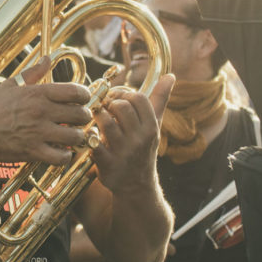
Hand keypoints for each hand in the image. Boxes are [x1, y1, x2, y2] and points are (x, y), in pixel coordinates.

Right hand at [0, 56, 92, 165]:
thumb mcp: (11, 85)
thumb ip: (33, 72)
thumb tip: (47, 58)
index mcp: (38, 93)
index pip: (76, 91)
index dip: (85, 96)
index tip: (82, 101)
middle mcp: (41, 111)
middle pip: (81, 114)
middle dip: (83, 118)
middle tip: (77, 120)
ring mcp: (38, 132)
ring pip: (76, 136)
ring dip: (76, 138)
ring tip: (70, 137)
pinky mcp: (33, 151)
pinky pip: (62, 157)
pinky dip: (65, 156)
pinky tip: (60, 151)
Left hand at [89, 73, 174, 193]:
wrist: (137, 185)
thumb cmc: (143, 148)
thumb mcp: (154, 126)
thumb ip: (160, 99)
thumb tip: (171, 75)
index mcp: (151, 127)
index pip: (138, 98)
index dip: (123, 94)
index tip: (116, 100)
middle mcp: (140, 139)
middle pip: (121, 107)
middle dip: (109, 104)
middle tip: (105, 109)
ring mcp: (124, 152)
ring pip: (106, 122)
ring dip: (97, 116)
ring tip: (97, 119)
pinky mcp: (108, 165)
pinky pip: (94, 144)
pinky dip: (89, 136)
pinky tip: (91, 136)